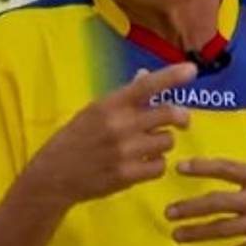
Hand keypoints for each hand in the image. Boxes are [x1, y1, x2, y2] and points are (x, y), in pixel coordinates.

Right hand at [31, 62, 196, 205]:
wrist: (53, 175)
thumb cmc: (76, 138)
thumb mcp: (94, 111)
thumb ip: (123, 96)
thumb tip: (146, 75)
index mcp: (110, 104)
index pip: (146, 86)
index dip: (171, 76)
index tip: (191, 70)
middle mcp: (119, 125)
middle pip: (169, 113)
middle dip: (182, 116)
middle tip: (182, 120)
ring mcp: (124, 151)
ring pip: (167, 140)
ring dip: (163, 142)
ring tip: (148, 145)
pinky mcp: (128, 175)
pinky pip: (160, 165)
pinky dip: (156, 163)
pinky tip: (143, 163)